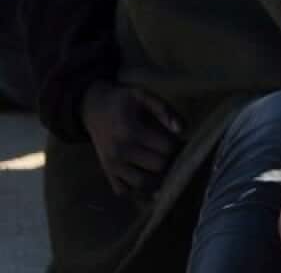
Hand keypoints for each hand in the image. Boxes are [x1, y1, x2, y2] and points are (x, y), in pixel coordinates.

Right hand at [81, 81, 182, 197]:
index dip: (179, 146)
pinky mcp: (107, 173)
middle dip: (172, 161)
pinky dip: (138, 191)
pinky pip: (124, 191)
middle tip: (176, 154)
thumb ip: (164, 110)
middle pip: (158, 168)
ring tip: (166, 167)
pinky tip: (150, 180)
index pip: (166, 149)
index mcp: (130, 132)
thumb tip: (181, 130)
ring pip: (143, 184)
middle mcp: (119, 153)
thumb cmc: (123, 101)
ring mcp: (111, 166)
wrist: (93, 108)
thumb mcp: (143, 95)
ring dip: (159, 179)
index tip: (182, 141)